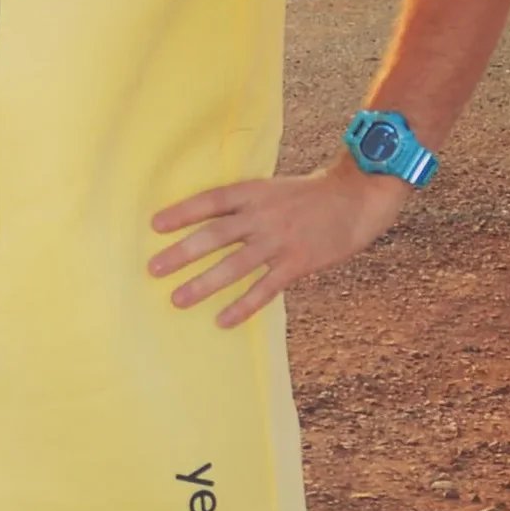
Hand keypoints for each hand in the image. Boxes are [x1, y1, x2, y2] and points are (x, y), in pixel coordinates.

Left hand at [149, 161, 409, 328]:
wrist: (356, 199)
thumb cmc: (307, 196)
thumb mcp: (271, 189)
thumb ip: (242, 204)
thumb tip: (202, 222)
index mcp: (254, 193)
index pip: (212, 201)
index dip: (183, 212)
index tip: (154, 226)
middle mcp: (263, 216)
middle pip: (216, 235)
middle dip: (182, 252)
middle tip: (153, 269)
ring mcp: (280, 241)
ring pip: (235, 265)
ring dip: (204, 283)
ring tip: (177, 299)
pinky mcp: (297, 263)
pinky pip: (266, 288)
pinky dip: (243, 305)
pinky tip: (222, 320)